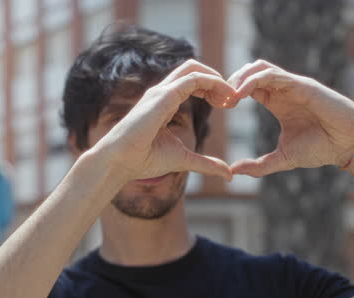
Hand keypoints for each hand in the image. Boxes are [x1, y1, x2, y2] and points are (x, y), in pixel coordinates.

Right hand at [91, 59, 234, 181]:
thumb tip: (228, 174)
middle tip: (232, 98)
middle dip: (217, 79)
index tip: (227, 105)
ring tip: (231, 98)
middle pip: (193, 68)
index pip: (192, 82)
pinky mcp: (163, 95)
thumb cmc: (144, 161)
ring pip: (194, 68)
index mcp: (165, 102)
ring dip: (217, 79)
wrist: (121, 162)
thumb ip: (206, 163)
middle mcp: (162, 92)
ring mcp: (161, 91)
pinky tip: (223, 99)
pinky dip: (213, 83)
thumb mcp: (184, 159)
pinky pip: (193, 79)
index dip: (213, 89)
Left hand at [225, 60, 353, 175]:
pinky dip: (253, 80)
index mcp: (277, 101)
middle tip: (219, 100)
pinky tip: (241, 94)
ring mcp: (293, 84)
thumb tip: (233, 171)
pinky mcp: (302, 85)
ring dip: (240, 78)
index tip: (219, 107)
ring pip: (259, 68)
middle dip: (231, 82)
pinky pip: (273, 75)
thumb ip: (258, 166)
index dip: (231, 93)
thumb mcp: (282, 158)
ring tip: (229, 96)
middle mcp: (284, 89)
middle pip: (250, 71)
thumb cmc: (321, 148)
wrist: (348, 146)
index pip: (248, 87)